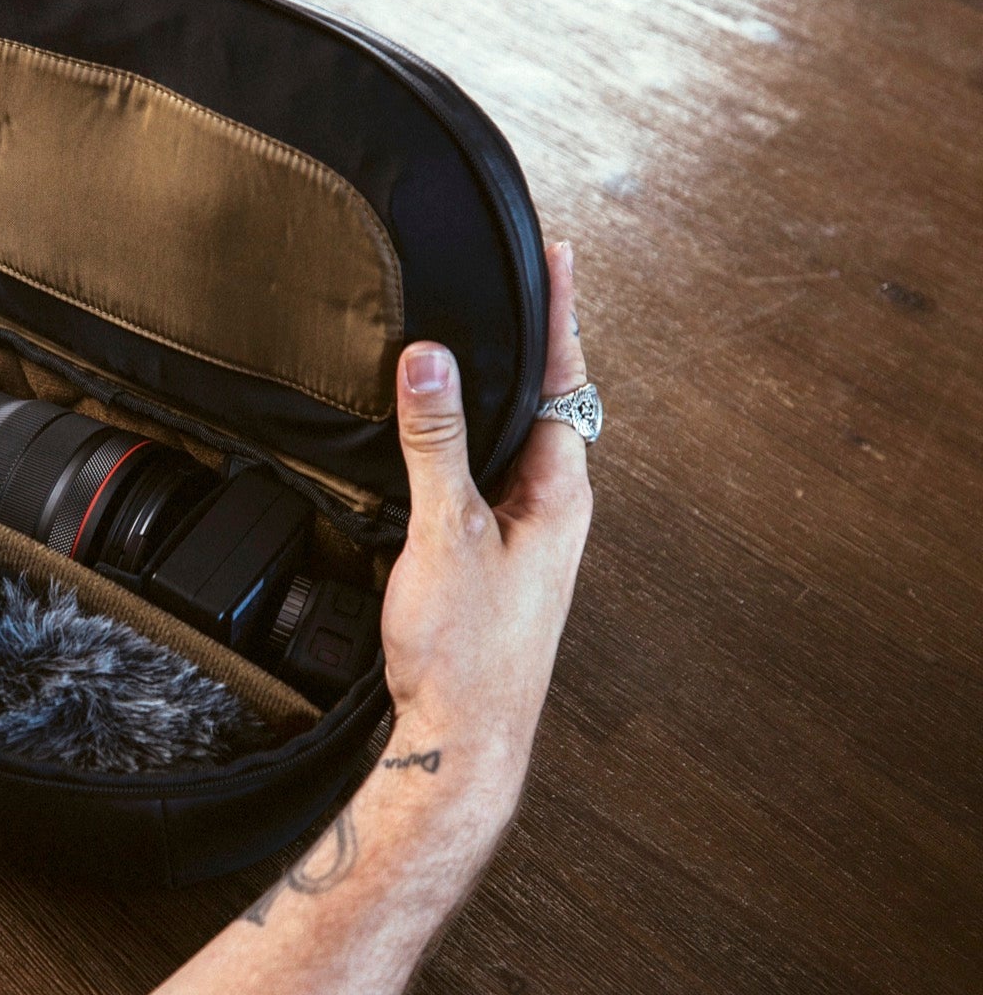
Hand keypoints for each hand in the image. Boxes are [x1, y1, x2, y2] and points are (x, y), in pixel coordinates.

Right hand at [378, 242, 590, 810]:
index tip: (556, 253)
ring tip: (487, 340)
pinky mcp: (496, 560)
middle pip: (548, 403)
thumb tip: (429, 360)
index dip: (558, 312)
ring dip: (502, 391)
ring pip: (519, 443)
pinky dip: (474, 439)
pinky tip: (446, 439)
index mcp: (558, 495)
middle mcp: (553, 510)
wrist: (462, 740)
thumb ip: (435, 444)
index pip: (564, 379)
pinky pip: (492, 476)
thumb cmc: (465, 654)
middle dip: (534, 339)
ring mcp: (528, 537)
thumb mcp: (446, 533)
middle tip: (523, 280)